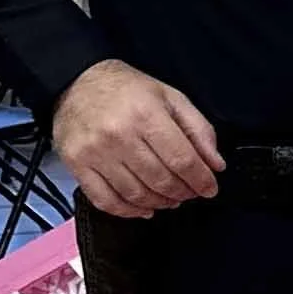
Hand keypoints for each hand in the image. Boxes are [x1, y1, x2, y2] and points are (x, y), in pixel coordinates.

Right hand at [53, 58, 224, 217]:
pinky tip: (143, 208)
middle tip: (190, 192)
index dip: (200, 180)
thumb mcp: (171, 97)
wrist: (77, 82)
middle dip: (183, 192)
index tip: (209, 188)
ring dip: (160, 203)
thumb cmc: (126, 90)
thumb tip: (215, 163)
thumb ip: (198, 129)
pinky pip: (106, 201)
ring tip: (169, 198)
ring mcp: (95, 153)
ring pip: (136, 195)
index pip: (182, 160)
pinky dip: (128, 211)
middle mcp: (119, 135)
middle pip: (161, 180)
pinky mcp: (77, 165)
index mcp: (146, 115)